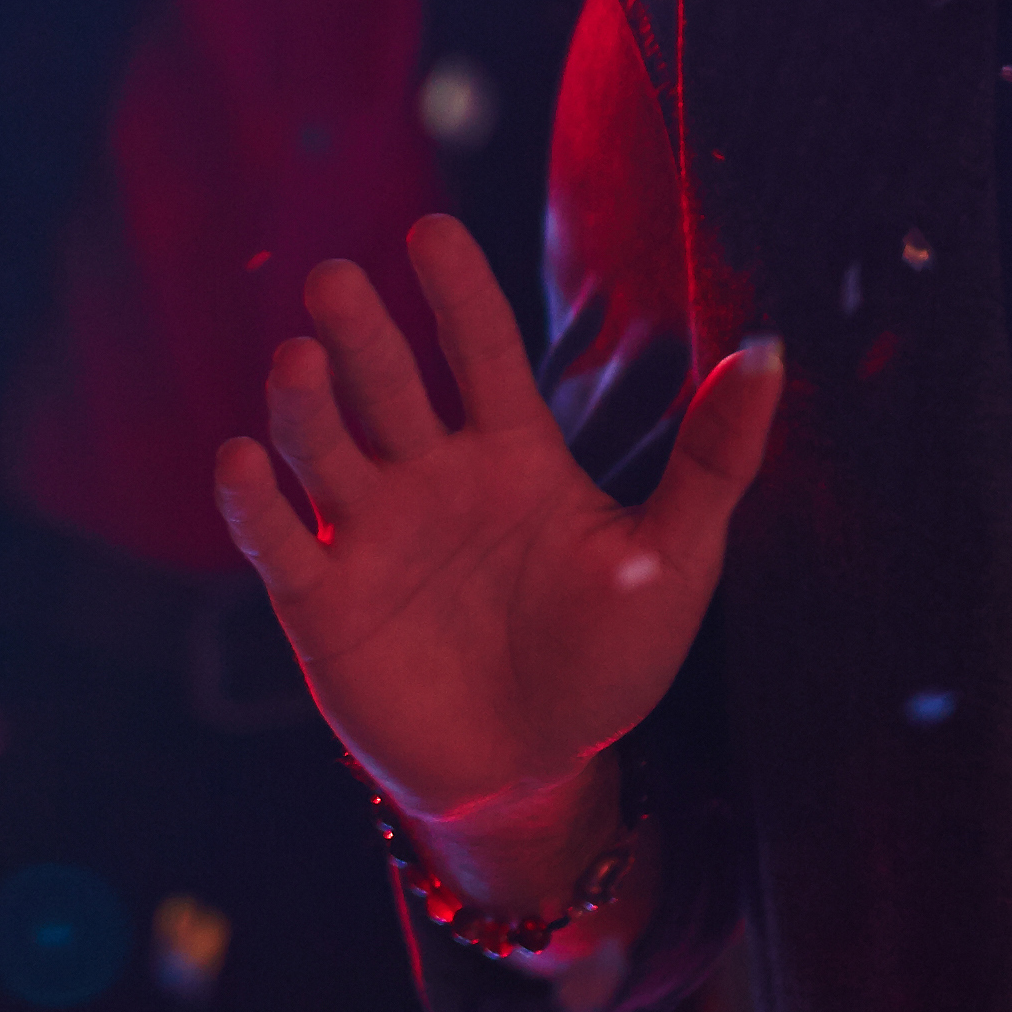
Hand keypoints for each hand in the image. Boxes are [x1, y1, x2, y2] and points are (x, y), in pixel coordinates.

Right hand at [214, 219, 779, 833]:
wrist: (533, 777)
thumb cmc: (608, 662)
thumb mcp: (677, 558)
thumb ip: (714, 460)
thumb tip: (769, 352)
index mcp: (509, 451)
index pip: (479, 349)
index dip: (456, 293)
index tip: (430, 234)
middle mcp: (426, 473)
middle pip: (384, 383)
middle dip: (360, 333)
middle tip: (337, 284)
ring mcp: (367, 531)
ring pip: (320, 445)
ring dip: (304, 403)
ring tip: (298, 362)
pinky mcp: (319, 599)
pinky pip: (277, 539)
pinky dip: (250, 502)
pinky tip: (241, 462)